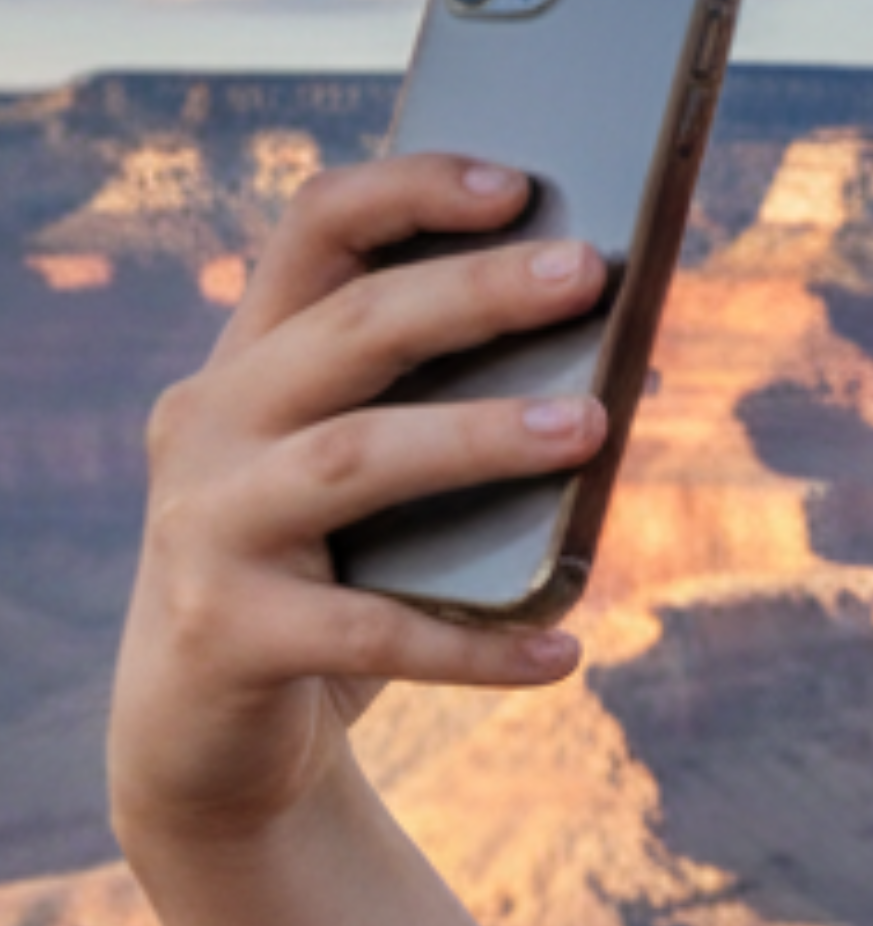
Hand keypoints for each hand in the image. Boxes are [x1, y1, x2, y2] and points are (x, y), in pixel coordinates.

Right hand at [109, 152, 614, 850]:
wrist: (212, 745)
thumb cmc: (326, 590)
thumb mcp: (370, 494)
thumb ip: (439, 427)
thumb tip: (612, 388)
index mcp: (248, 365)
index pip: (313, 232)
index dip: (409, 192)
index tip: (517, 180)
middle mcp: (210, 424)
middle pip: (349, 330)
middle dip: (473, 294)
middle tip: (589, 272)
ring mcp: (207, 525)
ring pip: (356, 460)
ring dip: (481, 439)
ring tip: (594, 431)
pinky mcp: (228, 632)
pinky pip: (374, 632)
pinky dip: (480, 646)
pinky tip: (567, 651)